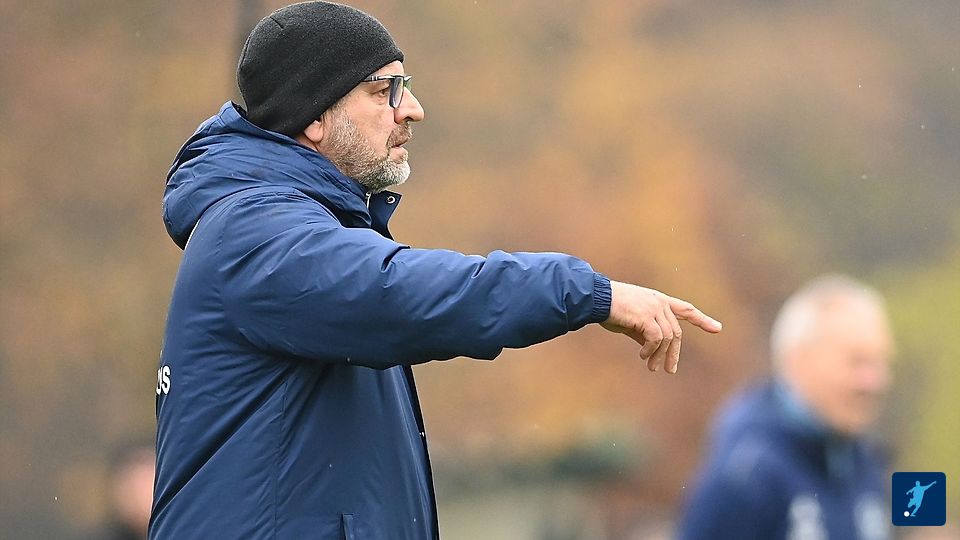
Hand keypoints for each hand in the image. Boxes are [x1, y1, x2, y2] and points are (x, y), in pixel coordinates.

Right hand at [600, 281, 721, 373]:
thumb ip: (645, 333)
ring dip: (660, 356)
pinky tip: (642, 356)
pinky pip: (656, 339)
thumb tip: (654, 350)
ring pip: (668, 338)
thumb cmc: (609, 310)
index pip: (686, 309)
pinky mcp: (646, 316)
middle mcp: (660, 302)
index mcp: (658, 300)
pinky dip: (651, 350)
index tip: (718, 328)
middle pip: (677, 333)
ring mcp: (654, 308)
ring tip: (650, 366)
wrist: (596, 299)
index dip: (702, 319)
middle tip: (669, 370)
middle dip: (673, 354)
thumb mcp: (632, 322)